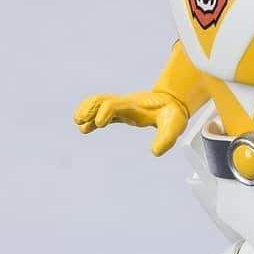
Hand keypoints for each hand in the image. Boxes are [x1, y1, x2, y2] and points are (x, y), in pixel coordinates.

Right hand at [73, 91, 187, 155]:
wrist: (173, 103)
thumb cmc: (173, 114)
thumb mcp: (174, 127)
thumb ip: (166, 139)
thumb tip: (154, 152)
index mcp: (135, 106)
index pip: (115, 104)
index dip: (105, 112)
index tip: (99, 124)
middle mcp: (125, 104)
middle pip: (102, 100)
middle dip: (89, 109)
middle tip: (79, 122)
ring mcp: (122, 106)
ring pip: (99, 103)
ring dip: (87, 111)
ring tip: (78, 124)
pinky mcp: (120, 112)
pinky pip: (102, 112)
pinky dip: (92, 118)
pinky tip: (84, 128)